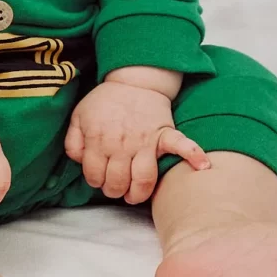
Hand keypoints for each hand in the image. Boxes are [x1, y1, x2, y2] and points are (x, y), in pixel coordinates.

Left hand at [64, 79, 210, 204]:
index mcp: (99, 140)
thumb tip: (80, 162)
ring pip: (143, 179)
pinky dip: (194, 156)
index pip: (95, 176)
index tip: (99, 177)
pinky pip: (181, 146)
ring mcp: (145, 141)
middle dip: (114, 190)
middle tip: (115, 186)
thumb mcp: (79, 117)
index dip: (95, 180)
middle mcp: (122, 144)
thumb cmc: (105, 101)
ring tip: (134, 195)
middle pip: (117, 183)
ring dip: (138, 193)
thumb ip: (74, 142)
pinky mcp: (164, 134)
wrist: (132, 80)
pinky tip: (203, 167)